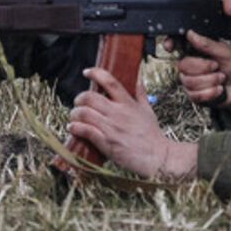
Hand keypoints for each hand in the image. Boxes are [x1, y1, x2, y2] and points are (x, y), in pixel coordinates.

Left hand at [67, 67, 197, 179]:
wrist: (157, 157)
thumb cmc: (152, 135)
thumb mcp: (148, 111)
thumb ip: (141, 94)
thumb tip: (138, 80)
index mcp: (127, 103)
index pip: (109, 81)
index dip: (96, 73)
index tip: (86, 72)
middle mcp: (118, 113)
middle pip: (90, 97)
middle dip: (79, 98)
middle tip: (78, 103)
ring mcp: (111, 128)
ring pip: (84, 113)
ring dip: (75, 114)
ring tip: (74, 117)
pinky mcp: (107, 143)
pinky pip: (86, 130)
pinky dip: (75, 127)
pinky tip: (73, 128)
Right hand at [174, 30, 230, 123]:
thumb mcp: (226, 52)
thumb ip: (207, 44)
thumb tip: (191, 33)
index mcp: (196, 49)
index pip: (177, 44)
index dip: (170, 44)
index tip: (170, 46)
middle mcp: (192, 64)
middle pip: (182, 65)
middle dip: (202, 68)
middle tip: (216, 67)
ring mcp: (192, 80)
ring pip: (188, 82)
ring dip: (209, 82)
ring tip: (221, 79)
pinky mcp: (195, 95)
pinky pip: (194, 95)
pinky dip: (210, 93)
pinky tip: (219, 89)